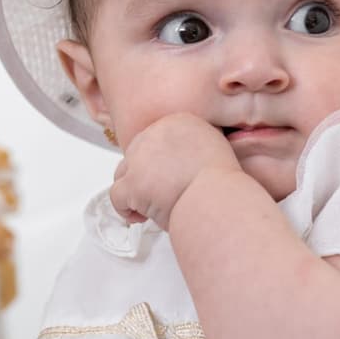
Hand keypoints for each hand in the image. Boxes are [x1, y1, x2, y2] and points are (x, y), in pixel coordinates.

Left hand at [110, 113, 241, 229]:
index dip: (158, 163)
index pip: (155, 139)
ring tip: (150, 207)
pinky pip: (116, 196)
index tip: (169, 178)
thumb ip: (192, 148)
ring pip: (123, 173)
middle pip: (136, 154)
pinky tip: (141, 217)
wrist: (219, 199)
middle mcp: (156, 133)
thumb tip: (180, 161)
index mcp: (178, 122)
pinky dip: (126, 209)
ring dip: (134, 191)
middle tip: (160, 195)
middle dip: (145, 177)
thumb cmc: (223, 185)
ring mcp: (141, 157)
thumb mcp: (213, 150)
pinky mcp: (133, 181)